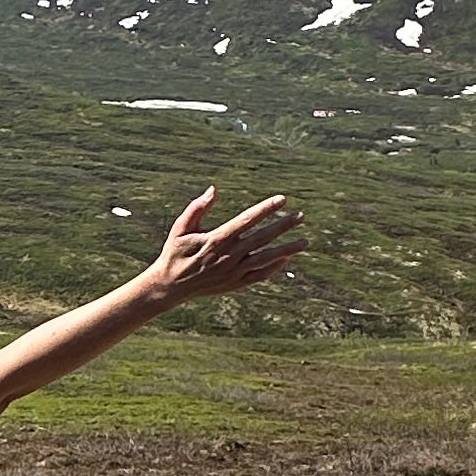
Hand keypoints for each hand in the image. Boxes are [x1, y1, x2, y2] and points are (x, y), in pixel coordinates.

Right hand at [141, 186, 304, 302]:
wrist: (170, 286)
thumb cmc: (175, 253)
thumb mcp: (181, 228)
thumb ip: (197, 208)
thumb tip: (213, 189)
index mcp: (217, 238)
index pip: (248, 219)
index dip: (266, 209)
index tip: (282, 200)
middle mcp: (229, 255)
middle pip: (263, 237)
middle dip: (283, 226)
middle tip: (300, 216)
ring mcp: (234, 271)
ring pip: (267, 258)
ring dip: (287, 249)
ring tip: (304, 242)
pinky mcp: (235, 284)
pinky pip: (260, 275)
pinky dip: (274, 267)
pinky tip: (286, 258)